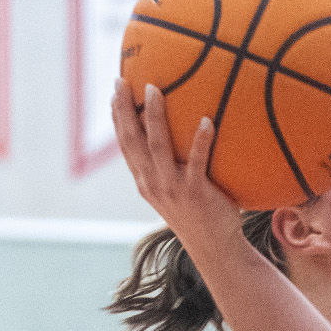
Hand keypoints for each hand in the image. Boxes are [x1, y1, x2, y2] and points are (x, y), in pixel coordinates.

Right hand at [110, 79, 239, 249]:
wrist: (215, 248)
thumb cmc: (199, 215)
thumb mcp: (174, 191)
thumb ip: (169, 167)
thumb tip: (175, 136)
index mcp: (145, 182)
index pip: (125, 145)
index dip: (118, 119)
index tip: (115, 93)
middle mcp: (153, 183)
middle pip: (133, 140)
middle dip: (125, 110)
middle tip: (123, 81)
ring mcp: (173, 188)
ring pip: (158, 146)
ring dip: (155, 116)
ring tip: (155, 90)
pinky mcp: (196, 193)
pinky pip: (198, 162)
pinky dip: (201, 140)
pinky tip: (206, 121)